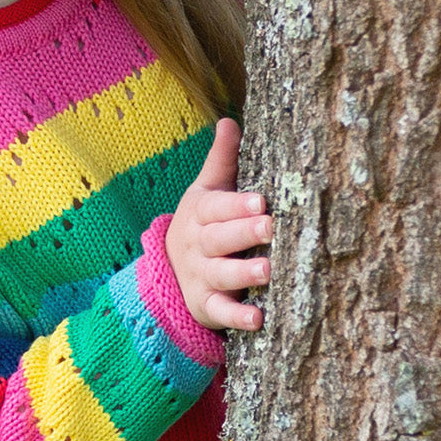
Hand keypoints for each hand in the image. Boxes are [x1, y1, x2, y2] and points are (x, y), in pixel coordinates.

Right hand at [165, 118, 271, 330]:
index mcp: (200, 214)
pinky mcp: (206, 306)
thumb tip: (229, 121)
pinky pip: (220, 312)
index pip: (216, 208)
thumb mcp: (205, 192)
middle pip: (219, 238)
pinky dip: (237, 317)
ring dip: (244, 273)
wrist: (169, 271)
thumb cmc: (203, 224)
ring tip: (269, 270)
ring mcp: (201, 276)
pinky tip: (258, 319)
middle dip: (244, 233)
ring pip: (221, 274)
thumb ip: (221, 160)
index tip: (261, 201)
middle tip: (270, 227)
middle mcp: (198, 245)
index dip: (237, 205)